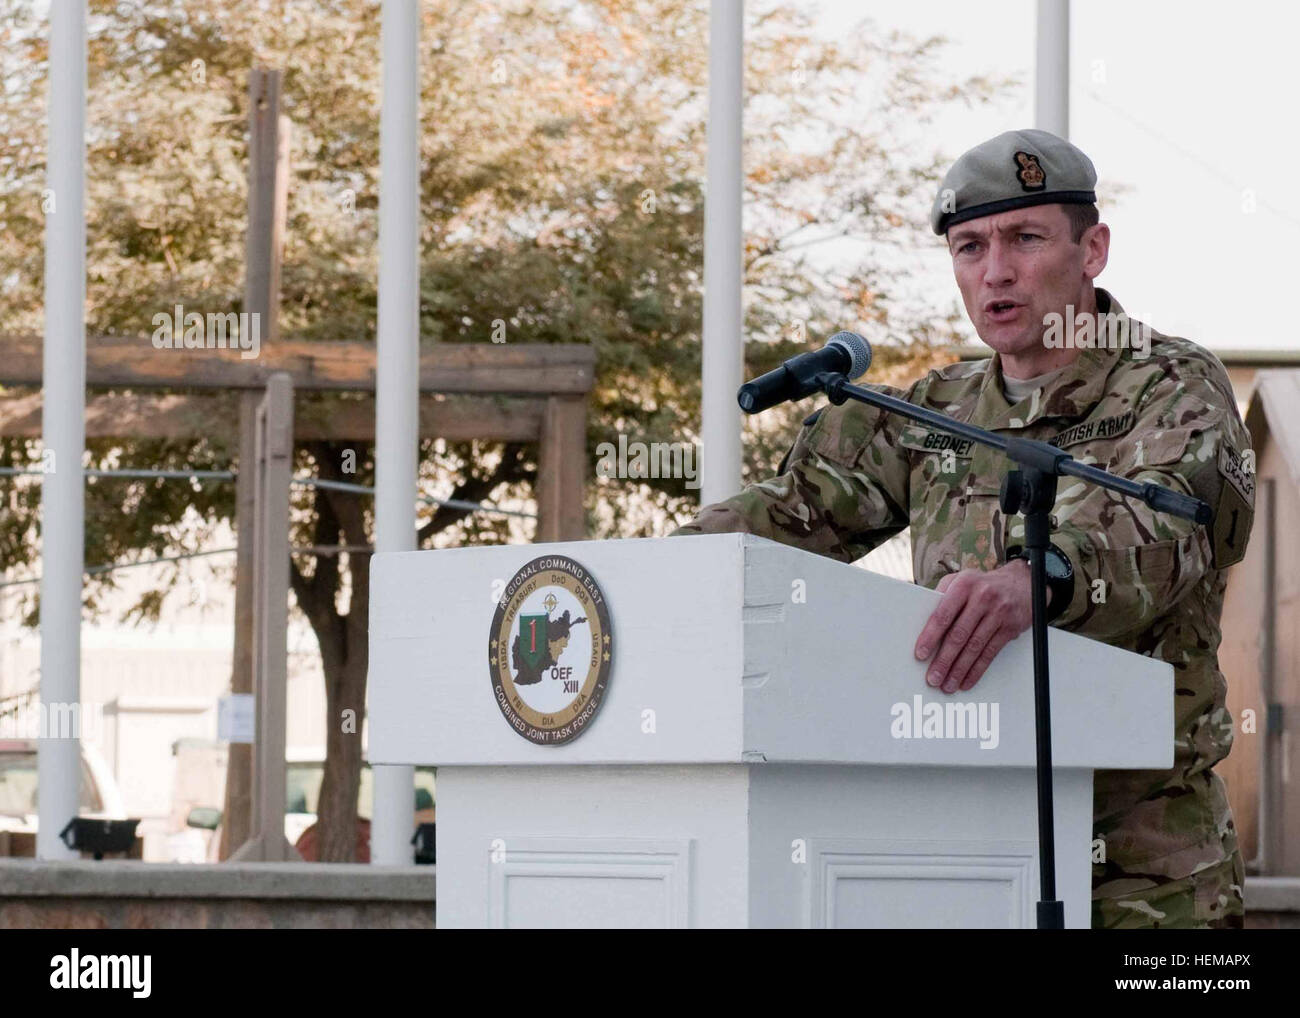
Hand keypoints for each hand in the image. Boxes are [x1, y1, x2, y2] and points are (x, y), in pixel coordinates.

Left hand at [912, 560, 1037, 693]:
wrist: (1022, 583)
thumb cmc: (982, 585)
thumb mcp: (961, 581)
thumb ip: (942, 598)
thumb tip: (922, 625)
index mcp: (964, 585)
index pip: (943, 615)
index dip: (931, 636)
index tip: (920, 654)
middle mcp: (982, 598)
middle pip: (959, 635)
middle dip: (944, 660)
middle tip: (933, 677)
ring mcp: (998, 613)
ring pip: (975, 647)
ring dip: (959, 670)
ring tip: (947, 684)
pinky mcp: (1010, 628)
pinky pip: (990, 653)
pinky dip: (977, 670)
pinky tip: (966, 681)